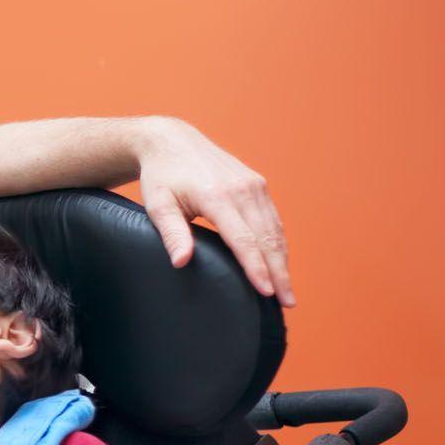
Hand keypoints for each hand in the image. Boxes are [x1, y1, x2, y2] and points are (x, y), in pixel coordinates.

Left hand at [136, 118, 294, 306]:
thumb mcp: (157, 205)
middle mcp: (243, 189)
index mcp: (218, 195)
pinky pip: (273, 219)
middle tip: (287, 303)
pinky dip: (278, 244)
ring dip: (283, 261)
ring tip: (286, 291)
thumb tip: (182, 262)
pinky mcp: (258, 184)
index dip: (256, 268)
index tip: (267, 292)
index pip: (243, 239)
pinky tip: (279, 264)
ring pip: (275, 230)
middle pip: (267, 238)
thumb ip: (171, 233)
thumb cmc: (161, 176)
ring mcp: (254, 185)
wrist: (172, 141)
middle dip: (279, 272)